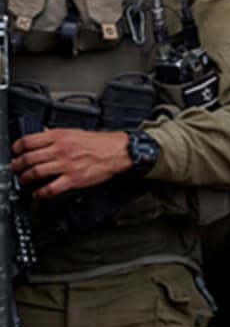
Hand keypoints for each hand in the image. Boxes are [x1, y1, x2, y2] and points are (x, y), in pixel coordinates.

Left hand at [13, 129, 134, 196]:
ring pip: (36, 173)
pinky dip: (40, 193)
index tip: (15, 153)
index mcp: (59, 136)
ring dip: (25, 178)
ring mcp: (66, 165)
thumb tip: (40, 134)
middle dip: (17, 165)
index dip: (16, 148)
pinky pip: (51, 188)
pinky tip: (38, 194)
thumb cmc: (99, 143)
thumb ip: (55, 134)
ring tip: (24, 180)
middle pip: (28, 158)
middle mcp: (60, 150)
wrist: (118, 152)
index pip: (27, 141)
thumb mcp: (74, 132)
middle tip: (16, 169)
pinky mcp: (74, 179)